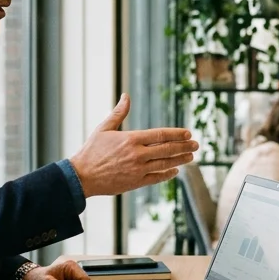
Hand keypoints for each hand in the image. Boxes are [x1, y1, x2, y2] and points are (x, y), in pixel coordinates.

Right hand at [70, 94, 198, 196]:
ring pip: (165, 164)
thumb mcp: (104, 128)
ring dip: (180, 159)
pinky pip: (156, 178)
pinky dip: (167, 174)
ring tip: (191, 156)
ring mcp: (137, 170)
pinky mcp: (135, 183)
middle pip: (167, 149)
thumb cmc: (92, 150)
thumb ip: (119, 113)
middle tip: (196, 144)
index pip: (160, 135)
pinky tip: (175, 170)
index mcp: (131, 139)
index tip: (188, 133)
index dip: (177, 134)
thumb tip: (126, 96)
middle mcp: (137, 154)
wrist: (82, 176)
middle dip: (184, 146)